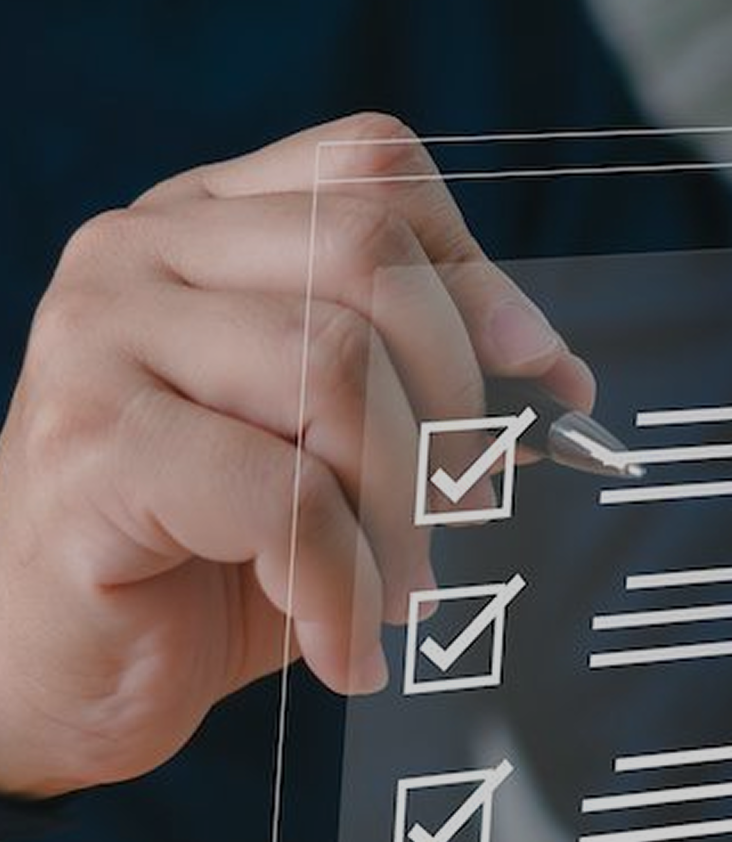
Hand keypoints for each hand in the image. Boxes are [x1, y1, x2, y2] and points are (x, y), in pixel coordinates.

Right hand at [0, 113, 593, 799]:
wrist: (64, 673)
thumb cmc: (211, 558)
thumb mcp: (338, 453)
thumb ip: (422, 387)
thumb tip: (556, 374)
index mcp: (209, 224)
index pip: (371, 168)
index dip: (479, 271)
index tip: (546, 374)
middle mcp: (141, 251)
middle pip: (369, 256)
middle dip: (452, 401)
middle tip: (461, 511)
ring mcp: (97, 336)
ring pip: (332, 367)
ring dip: (400, 509)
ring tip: (394, 593)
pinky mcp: (87, 445)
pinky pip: (282, 494)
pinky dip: (344, 586)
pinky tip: (344, 644)